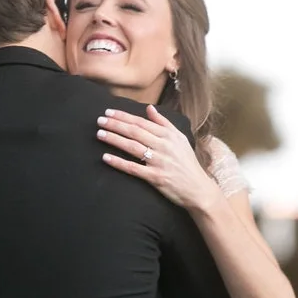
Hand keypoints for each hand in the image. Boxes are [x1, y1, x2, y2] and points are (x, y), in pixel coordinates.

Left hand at [96, 105, 218, 209]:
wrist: (198, 188)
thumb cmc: (187, 163)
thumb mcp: (180, 139)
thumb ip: (164, 123)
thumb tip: (149, 109)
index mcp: (168, 135)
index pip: (142, 122)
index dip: (124, 116)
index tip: (109, 112)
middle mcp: (163, 146)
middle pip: (135, 132)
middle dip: (115, 124)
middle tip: (99, 120)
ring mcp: (159, 162)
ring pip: (132, 147)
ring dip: (114, 139)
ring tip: (100, 134)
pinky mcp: (155, 177)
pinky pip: (133, 168)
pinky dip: (119, 162)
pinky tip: (106, 157)